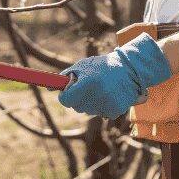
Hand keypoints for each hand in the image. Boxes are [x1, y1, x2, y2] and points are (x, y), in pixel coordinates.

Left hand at [58, 33, 172, 118]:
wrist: (130, 70)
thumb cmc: (102, 66)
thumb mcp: (83, 66)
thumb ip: (65, 76)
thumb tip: (48, 87)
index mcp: (87, 83)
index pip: (66, 100)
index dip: (65, 95)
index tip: (69, 90)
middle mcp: (97, 95)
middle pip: (76, 107)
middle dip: (78, 98)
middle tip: (88, 86)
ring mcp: (107, 104)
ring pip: (88, 111)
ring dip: (90, 102)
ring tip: (101, 88)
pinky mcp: (115, 111)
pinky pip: (101, 113)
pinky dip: (103, 106)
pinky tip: (109, 95)